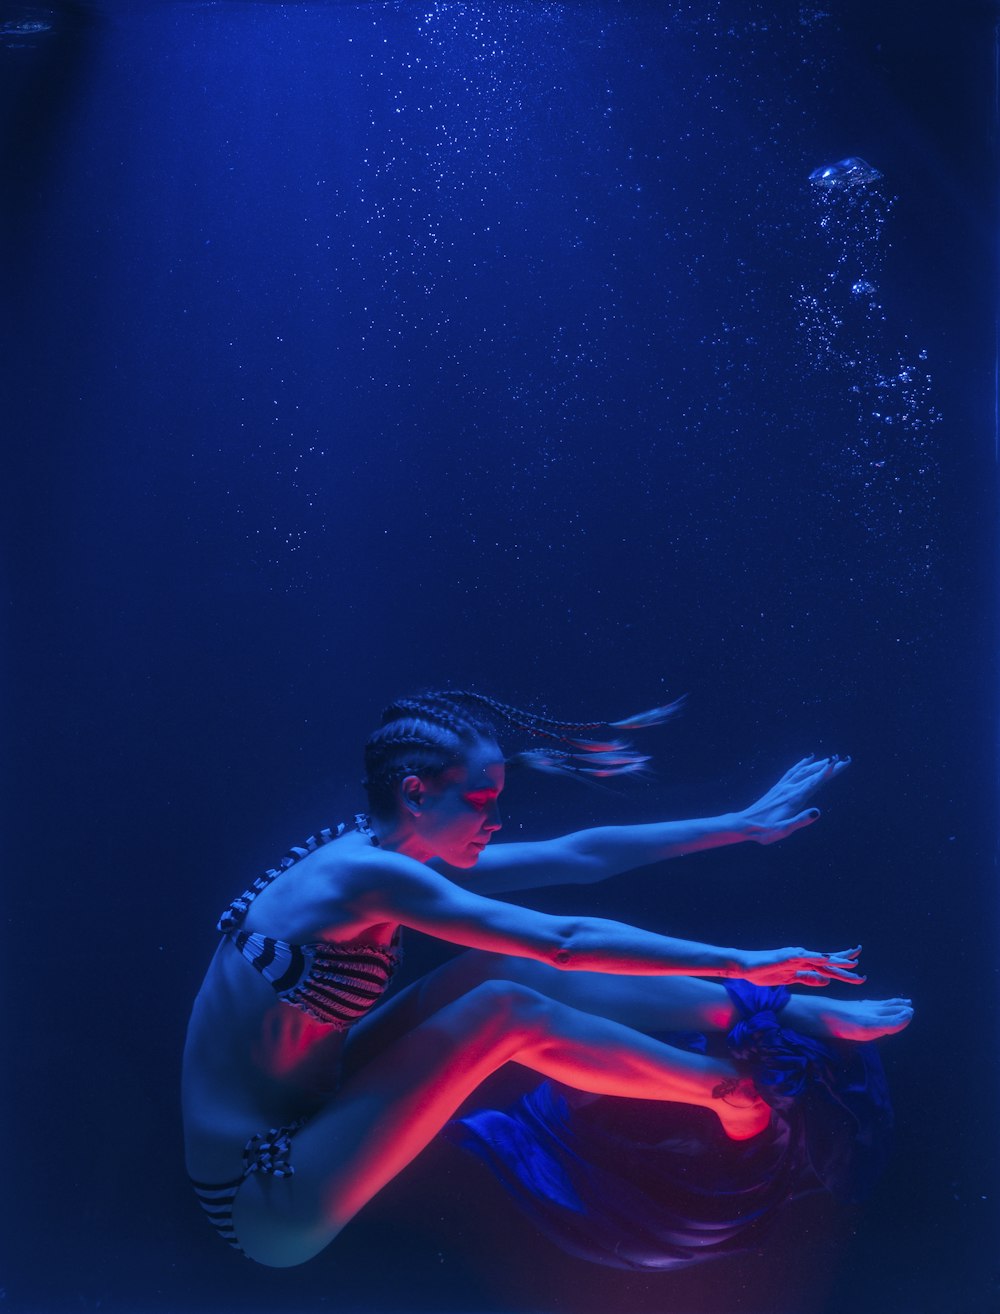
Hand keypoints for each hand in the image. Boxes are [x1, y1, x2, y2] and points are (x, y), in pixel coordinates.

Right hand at [738, 945, 864, 987]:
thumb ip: (808, 979)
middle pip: (828, 961)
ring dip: (836, 962)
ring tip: (852, 964)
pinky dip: (816, 958)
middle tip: (861, 962)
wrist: (744, 966)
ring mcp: (795, 956)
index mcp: (803, 964)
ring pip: (820, 960)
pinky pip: (804, 958)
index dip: (842, 965)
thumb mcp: (790, 980)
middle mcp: (802, 957)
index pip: (827, 965)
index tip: (857, 967)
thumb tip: (827, 981)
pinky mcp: (786, 958)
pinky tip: (826, 959)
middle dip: (845, 963)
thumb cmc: (764, 972)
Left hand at [739, 754, 849, 844]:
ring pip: (803, 771)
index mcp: (794, 799)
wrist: (744, 824)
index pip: (815, 782)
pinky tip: (808, 759)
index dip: (828, 772)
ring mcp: (783, 787)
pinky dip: (802, 764)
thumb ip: (800, 821)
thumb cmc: (764, 831)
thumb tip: (817, 812)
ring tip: (832, 759)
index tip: (841, 762)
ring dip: (818, 764)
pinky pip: (792, 771)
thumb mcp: (783, 830)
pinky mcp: (778, 787)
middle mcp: (789, 789)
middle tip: (846, 760)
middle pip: (812, 774)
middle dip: (830, 766)